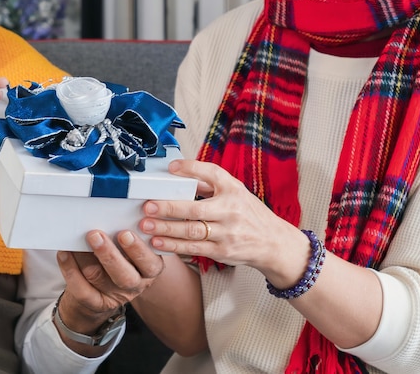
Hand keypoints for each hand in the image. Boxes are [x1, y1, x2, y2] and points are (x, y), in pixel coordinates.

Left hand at [55, 230, 163, 341]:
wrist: (103, 288)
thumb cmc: (121, 256)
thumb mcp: (131, 248)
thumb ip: (127, 235)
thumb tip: (109, 215)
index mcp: (150, 268)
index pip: (149, 262)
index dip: (137, 249)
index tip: (125, 233)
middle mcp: (136, 284)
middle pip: (124, 275)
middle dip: (108, 254)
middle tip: (95, 234)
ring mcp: (115, 296)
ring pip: (97, 278)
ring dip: (83, 257)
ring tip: (75, 239)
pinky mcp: (95, 303)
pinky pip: (81, 289)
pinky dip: (70, 269)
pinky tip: (64, 253)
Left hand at [139, 159, 308, 284]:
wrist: (272, 242)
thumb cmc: (249, 213)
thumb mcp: (235, 191)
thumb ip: (210, 183)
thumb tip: (180, 173)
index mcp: (233, 190)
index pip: (213, 174)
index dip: (192, 169)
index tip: (172, 167)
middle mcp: (231, 211)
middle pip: (196, 209)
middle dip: (169, 208)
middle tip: (148, 206)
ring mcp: (227, 233)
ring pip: (192, 231)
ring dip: (166, 229)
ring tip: (146, 225)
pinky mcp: (222, 252)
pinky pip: (194, 249)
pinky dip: (174, 246)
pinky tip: (158, 242)